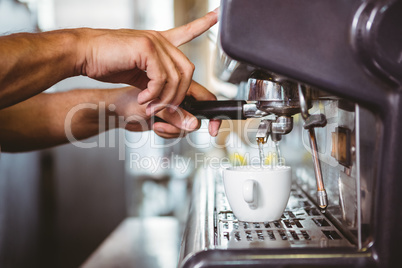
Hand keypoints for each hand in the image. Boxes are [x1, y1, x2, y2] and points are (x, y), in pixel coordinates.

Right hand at [80, 8, 218, 115]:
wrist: (83, 54)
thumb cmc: (107, 63)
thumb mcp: (138, 78)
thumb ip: (157, 88)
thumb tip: (172, 106)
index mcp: (159, 43)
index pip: (187, 32)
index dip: (203, 23)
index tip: (217, 14)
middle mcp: (160, 41)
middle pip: (188, 70)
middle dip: (180, 96)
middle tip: (165, 108)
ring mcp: (154, 42)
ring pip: (177, 77)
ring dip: (166, 98)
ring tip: (151, 105)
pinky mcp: (146, 48)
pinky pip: (161, 78)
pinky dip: (154, 94)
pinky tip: (143, 97)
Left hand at [109, 81, 220, 137]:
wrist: (115, 111)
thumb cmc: (127, 99)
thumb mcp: (153, 107)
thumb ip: (175, 116)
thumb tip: (193, 123)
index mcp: (180, 85)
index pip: (206, 98)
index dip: (214, 114)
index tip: (214, 128)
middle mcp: (180, 97)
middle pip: (196, 117)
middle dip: (181, 125)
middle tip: (166, 122)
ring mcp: (174, 109)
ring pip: (186, 127)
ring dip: (171, 129)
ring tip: (156, 123)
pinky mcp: (168, 120)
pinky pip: (176, 131)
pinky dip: (166, 132)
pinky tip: (154, 125)